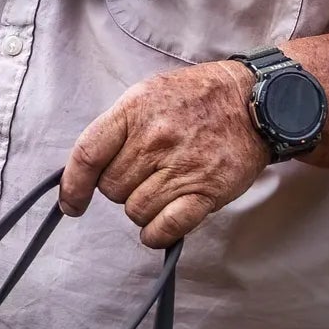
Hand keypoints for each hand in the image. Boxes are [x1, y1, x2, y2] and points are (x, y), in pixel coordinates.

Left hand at [61, 63, 271, 246]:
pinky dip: (157, 233)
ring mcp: (182, 166)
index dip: (73, 185)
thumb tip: (85, 170)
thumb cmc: (198, 99)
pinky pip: (165, 227)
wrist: (257, 102)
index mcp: (135, 110)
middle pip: (111, 188)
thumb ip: (117, 128)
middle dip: (120, 188)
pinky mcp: (206, 191)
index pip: (88, 154)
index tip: (71, 203)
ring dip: (142, 208)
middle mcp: (156, 138)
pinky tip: (161, 224)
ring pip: (135, 211)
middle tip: (145, 173)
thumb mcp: (149, 94)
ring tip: (163, 187)